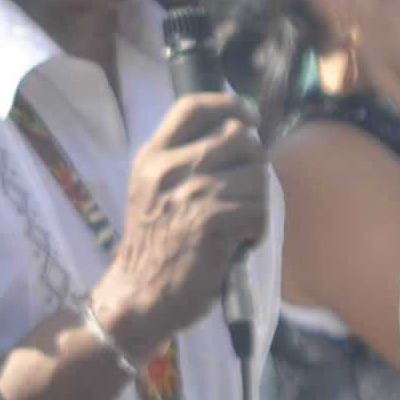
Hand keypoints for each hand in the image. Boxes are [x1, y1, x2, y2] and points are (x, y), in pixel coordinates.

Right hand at [93, 93, 268, 353]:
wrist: (139, 295)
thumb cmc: (152, 246)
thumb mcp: (151, 190)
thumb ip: (181, 160)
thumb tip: (236, 133)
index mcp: (151, 156)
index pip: (192, 107)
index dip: (229, 104)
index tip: (250, 116)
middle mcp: (168, 168)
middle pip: (238, 137)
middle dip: (254, 161)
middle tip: (247, 188)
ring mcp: (191, 193)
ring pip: (256, 175)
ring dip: (258, 200)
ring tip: (240, 221)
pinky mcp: (213, 221)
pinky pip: (260, 209)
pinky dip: (257, 229)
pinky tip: (240, 241)